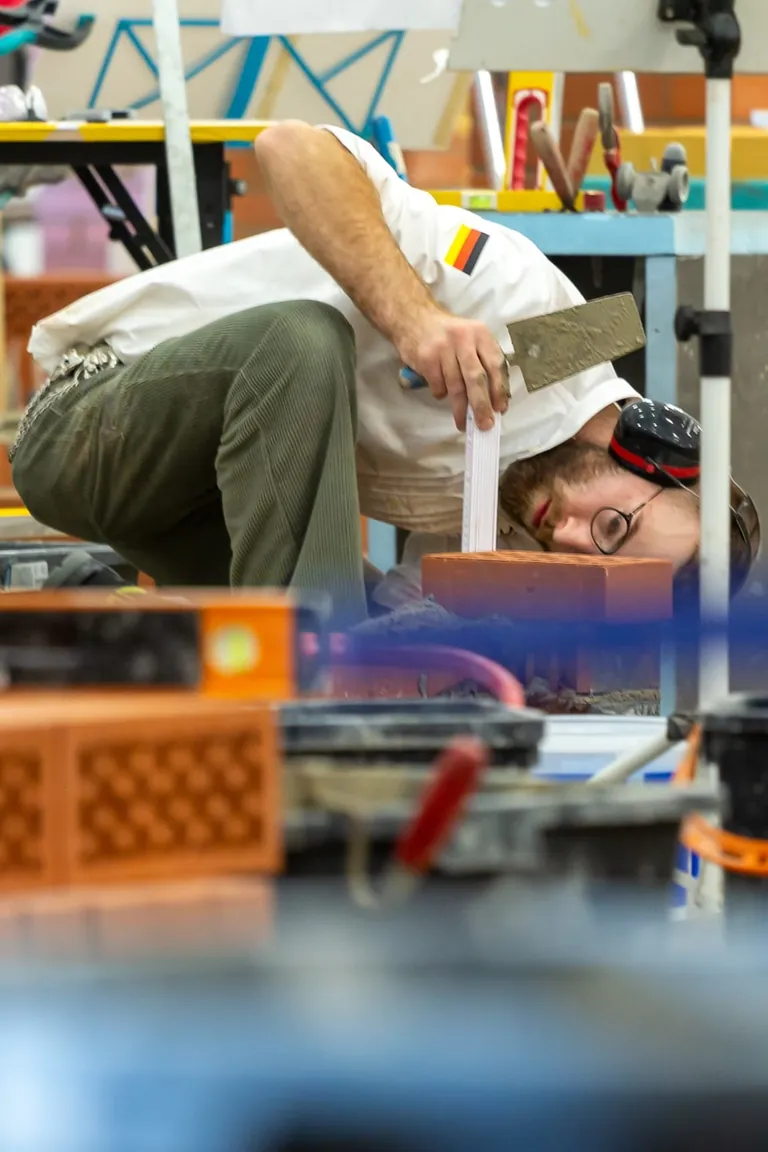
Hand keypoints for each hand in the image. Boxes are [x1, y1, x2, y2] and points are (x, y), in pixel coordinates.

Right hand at [395, 308, 508, 431]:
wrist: (413, 318)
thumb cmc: (448, 335)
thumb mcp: (470, 339)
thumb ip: (483, 362)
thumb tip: (494, 399)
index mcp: (480, 334)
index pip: (495, 364)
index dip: (499, 389)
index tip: (500, 409)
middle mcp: (463, 339)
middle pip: (476, 378)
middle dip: (481, 405)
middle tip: (485, 425)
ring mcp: (443, 348)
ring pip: (456, 386)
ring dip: (460, 409)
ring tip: (463, 423)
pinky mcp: (426, 358)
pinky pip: (438, 386)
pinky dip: (441, 394)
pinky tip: (441, 392)